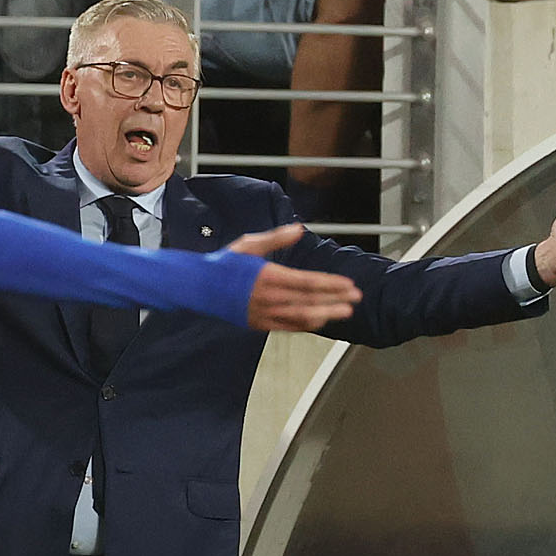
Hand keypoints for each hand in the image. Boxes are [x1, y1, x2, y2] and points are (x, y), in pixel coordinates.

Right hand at [229, 224, 361, 332]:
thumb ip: (276, 238)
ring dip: (326, 314)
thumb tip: (299, 228)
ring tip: (345, 312)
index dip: (330, 284)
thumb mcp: (249, 244)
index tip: (348, 284)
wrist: (199, 288)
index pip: (306, 282)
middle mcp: (268, 297)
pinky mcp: (259, 324)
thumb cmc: (224, 264)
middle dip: (335, 299)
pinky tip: (322, 319)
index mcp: (267, 276)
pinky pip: (288, 326)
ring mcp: (264, 313)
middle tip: (356, 298)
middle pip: (309, 300)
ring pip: (301, 317)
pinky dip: (307, 324)